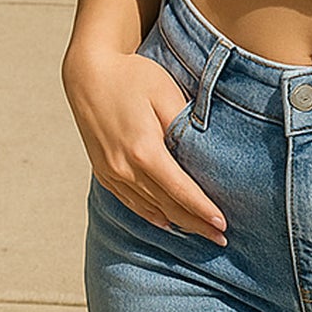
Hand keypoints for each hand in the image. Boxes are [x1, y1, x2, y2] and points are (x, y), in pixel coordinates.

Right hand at [62, 45, 227, 243]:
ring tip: (200, 234)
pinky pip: (129, 201)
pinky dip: (150, 214)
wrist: (88, 72)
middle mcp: (124, 167)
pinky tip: (166, 221)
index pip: (181, 191)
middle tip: (221, 239)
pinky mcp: (102, 171)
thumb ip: (185, 125)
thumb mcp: (166, 93)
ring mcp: (110, 172)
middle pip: (167, 206)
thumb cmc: (133, 77)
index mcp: (144, 150)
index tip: (223, 225)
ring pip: (148, 208)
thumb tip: (203, 154)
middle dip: (196, 224)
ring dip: (176, 223)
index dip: (203, 210)